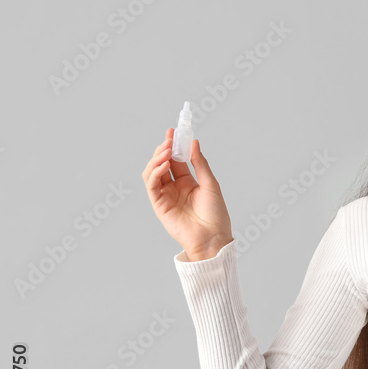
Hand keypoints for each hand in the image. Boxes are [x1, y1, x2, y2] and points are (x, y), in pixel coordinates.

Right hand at [142, 128, 233, 258]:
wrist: (213, 237)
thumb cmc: (215, 214)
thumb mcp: (210, 184)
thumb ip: (200, 164)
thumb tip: (194, 143)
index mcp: (188, 183)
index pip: (176, 160)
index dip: (174, 145)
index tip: (174, 132)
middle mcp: (174, 188)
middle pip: (163, 163)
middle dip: (164, 149)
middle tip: (169, 138)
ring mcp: (165, 196)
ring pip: (153, 172)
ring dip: (158, 159)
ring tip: (166, 150)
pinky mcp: (159, 205)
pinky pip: (152, 185)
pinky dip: (155, 172)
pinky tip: (163, 165)